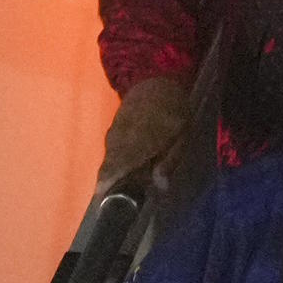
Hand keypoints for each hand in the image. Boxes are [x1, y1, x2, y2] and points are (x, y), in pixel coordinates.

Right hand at [96, 75, 193, 192]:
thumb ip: (170, 160)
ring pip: (108, 157)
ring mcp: (115, 132)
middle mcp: (123, 137)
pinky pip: (109, 149)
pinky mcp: (113, 129)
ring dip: (107, 173)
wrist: (155, 84)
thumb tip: (160, 187)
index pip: (121, 163)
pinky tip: (114, 172)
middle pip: (109, 164)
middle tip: (104, 198)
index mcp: (142, 139)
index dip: (110, 180)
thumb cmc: (173, 113)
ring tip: (108, 190)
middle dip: (105, 182)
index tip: (100, 195)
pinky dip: (110, 162)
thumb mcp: (181, 136)